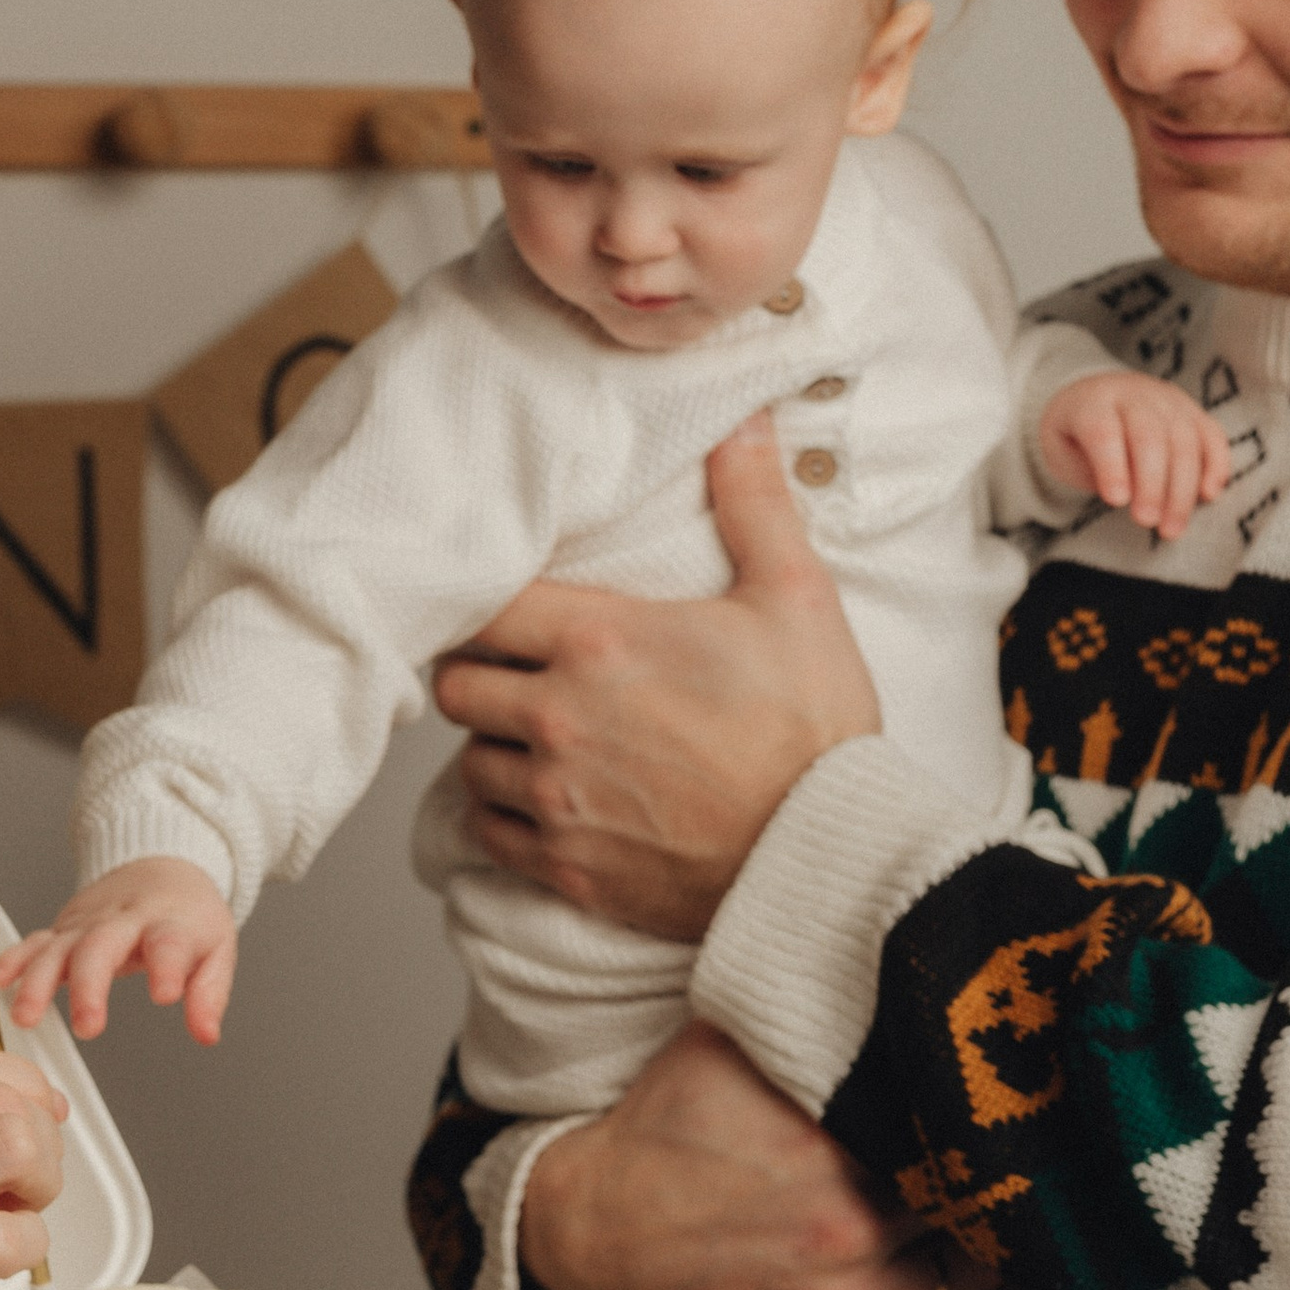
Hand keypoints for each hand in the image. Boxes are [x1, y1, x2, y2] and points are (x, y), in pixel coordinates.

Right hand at [0, 856, 237, 1044]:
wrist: (162, 868)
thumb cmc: (188, 916)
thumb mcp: (216, 951)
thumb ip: (209, 995)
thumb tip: (207, 1033)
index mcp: (170, 924)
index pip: (169, 943)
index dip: (167, 967)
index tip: (165, 994)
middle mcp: (124, 920)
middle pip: (101, 947)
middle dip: (89, 986)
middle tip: (87, 1025)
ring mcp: (90, 922)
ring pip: (59, 946)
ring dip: (38, 981)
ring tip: (27, 1014)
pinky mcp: (65, 927)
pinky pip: (36, 939)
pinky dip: (15, 957)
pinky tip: (0, 978)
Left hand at [433, 415, 879, 934]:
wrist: (830, 858)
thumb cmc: (817, 732)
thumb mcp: (796, 599)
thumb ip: (753, 504)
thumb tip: (741, 423)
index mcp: (600, 641)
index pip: (483, 606)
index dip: (487, 606)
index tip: (510, 614)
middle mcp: (560, 718)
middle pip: (458, 687)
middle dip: (483, 677)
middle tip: (521, 675)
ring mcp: (558, 798)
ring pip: (470, 764)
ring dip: (496, 750)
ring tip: (540, 741)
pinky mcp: (567, 867)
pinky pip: (490, 836)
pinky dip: (507, 820)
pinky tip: (548, 803)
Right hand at [520, 1023, 1011, 1289]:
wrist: (592, 1234)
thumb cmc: (663, 1132)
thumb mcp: (725, 1047)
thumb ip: (809, 1018)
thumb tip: (883, 968)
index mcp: (825, 1149)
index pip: (952, 1128)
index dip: (990, 1106)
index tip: (1009, 1086)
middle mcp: (842, 1233)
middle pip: (973, 1196)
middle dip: (1001, 1165)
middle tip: (1027, 1138)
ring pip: (974, 1270)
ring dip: (1000, 1234)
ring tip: (1019, 1198)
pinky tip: (1008, 1288)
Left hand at [1042, 370, 1230, 537]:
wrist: (1097, 399)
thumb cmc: (1076, 438)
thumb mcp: (1063, 452)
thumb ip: (1089, 469)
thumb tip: (1126, 495)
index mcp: (1093, 402)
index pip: (1104, 431)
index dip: (1112, 466)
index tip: (1116, 502)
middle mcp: (1135, 395)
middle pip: (1150, 435)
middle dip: (1151, 483)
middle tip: (1147, 521)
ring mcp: (1168, 401)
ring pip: (1184, 439)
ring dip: (1182, 488)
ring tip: (1171, 529)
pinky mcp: (1194, 412)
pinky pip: (1212, 435)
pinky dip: (1216, 466)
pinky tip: (1209, 496)